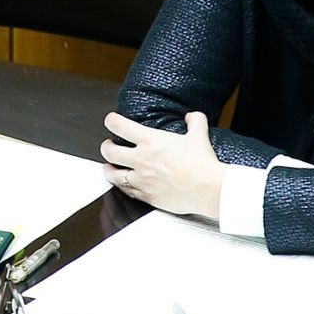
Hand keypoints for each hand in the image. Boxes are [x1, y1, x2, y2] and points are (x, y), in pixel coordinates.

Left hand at [101, 111, 223, 219]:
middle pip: (109, 151)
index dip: (111, 121)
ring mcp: (142, 179)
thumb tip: (193, 117)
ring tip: (110, 167)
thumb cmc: (202, 163)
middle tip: (108, 145)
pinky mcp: (146, 196)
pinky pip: (126, 191)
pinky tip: (124, 184)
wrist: (208, 188)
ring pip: (112, 174)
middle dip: (106, 147)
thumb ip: (194, 122)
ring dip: (109, 169)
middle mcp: (141, 159)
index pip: (119, 126)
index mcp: (150, 141)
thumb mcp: (199, 135)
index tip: (111, 121)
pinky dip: (122, 186)